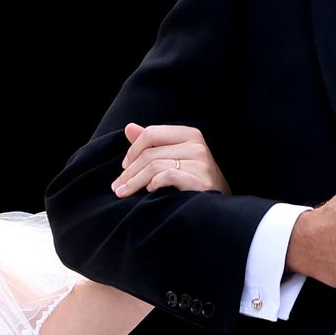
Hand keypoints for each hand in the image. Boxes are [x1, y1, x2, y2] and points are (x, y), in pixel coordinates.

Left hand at [111, 123, 230, 195]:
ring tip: (124, 192)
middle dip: (129, 172)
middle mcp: (197, 145)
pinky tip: (149, 191)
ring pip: (155, 165)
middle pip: (150, 153)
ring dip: (134, 182)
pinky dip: (153, 184)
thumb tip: (129, 128)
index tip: (124, 166)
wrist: (218, 206)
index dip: (132, 150)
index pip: (151, 133)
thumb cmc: (193, 180)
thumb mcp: (173, 157)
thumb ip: (152, 143)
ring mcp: (201, 163)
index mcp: (189, 134)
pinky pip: (168, 176)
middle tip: (117, 187)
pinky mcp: (201, 181)